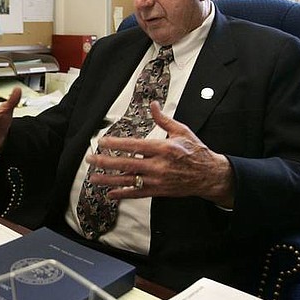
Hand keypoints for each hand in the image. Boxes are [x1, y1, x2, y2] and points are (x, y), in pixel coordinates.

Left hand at [86, 101, 234, 207]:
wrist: (209, 175)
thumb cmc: (195, 151)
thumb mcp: (181, 131)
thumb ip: (164, 119)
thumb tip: (153, 105)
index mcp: (162, 148)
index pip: (134, 145)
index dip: (116, 144)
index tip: (101, 142)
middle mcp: (158, 165)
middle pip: (127, 163)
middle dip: (106, 162)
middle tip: (90, 159)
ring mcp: (157, 180)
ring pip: (129, 180)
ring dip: (109, 179)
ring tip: (93, 178)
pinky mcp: (158, 191)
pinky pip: (137, 193)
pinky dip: (123, 194)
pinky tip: (110, 194)